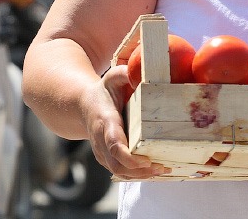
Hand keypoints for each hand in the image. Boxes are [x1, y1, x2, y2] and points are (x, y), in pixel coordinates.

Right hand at [80, 65, 169, 179]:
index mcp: (105, 121)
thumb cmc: (104, 90)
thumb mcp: (112, 77)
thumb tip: (139, 72)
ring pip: (119, 172)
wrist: (83, 106)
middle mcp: (101, 141)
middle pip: (118, 165)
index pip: (114, 144)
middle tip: (163, 167)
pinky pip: (121, 172)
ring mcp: (102, 152)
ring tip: (164, 170)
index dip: (129, 157)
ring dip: (141, 176)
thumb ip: (124, 73)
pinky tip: (155, 171)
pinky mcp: (106, 158)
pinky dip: (137, 175)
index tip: (146, 160)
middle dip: (140, 171)